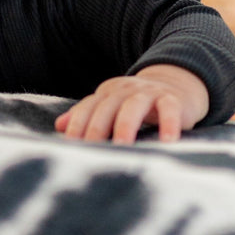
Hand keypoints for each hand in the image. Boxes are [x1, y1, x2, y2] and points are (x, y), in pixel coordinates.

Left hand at [54, 65, 208, 143]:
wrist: (176, 83)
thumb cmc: (138, 104)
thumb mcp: (112, 106)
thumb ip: (87, 115)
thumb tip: (59, 126)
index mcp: (107, 93)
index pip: (88, 107)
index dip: (77, 124)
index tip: (69, 145)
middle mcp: (125, 90)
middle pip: (106, 107)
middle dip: (96, 128)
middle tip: (91, 150)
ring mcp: (148, 93)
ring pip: (133, 106)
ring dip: (126, 125)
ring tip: (122, 146)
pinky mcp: (172, 99)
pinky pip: (169, 109)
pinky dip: (168, 124)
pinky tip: (167, 142)